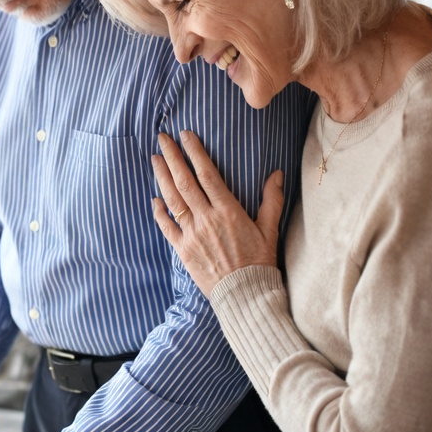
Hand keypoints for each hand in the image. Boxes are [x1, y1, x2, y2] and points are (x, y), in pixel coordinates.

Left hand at [150, 131, 283, 297]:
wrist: (245, 296)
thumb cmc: (260, 262)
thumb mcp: (270, 229)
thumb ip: (271, 200)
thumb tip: (277, 174)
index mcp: (228, 212)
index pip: (208, 175)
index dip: (195, 153)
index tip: (186, 135)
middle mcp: (207, 220)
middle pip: (185, 182)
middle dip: (173, 158)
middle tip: (162, 139)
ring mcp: (192, 235)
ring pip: (173, 201)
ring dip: (162, 178)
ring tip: (155, 159)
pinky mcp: (183, 251)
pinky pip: (167, 227)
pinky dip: (159, 212)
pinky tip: (154, 199)